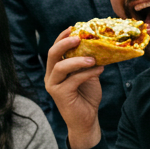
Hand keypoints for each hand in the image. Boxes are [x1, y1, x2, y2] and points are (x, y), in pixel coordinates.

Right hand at [44, 28, 104, 148]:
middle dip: (64, 43)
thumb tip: (99, 45)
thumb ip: (88, 62)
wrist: (87, 120)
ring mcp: (53, 86)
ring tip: (93, 58)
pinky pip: (73, 79)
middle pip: (52, 54)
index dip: (62, 37)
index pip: (55, 49)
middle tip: (78, 38)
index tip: (73, 28)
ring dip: (77, 60)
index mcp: (55, 70)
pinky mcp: (60, 95)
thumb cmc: (87, 97)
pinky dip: (87, 73)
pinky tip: (99, 70)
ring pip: (60, 67)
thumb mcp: (88, 75)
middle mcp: (50, 76)